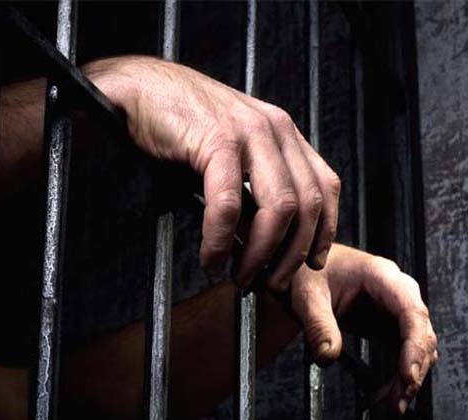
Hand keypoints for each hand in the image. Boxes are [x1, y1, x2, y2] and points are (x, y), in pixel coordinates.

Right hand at [83, 56, 339, 289]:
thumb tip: (264, 241)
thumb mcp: (235, 155)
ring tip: (242, 277)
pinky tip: (212, 258)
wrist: (142, 89)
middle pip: (309, 204)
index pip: (325, 187)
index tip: (312, 262)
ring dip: (262, 253)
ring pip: (279, 208)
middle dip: (293, 254)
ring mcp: (250, 132)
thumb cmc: (185, 127)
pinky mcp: (217, 139)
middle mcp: (276, 130)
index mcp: (285, 134)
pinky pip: (229, 203)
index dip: (325, 231)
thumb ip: (257, 187)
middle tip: (272, 283)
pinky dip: (222, 239)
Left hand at [290, 244, 437, 413]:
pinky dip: (397, 378)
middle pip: (421, 334)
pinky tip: (384, 397)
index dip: (415, 346)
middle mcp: (398, 293)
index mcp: (383, 277)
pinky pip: (404, 354)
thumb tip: (327, 356)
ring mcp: (397, 310)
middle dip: (412, 371)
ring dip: (407, 380)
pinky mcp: (391, 327)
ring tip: (388, 406)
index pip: (411, 312)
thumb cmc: (312, 271)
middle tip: (396, 402)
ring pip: (418, 349)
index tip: (408, 375)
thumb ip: (318, 324)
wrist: (310, 268)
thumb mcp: (308, 295)